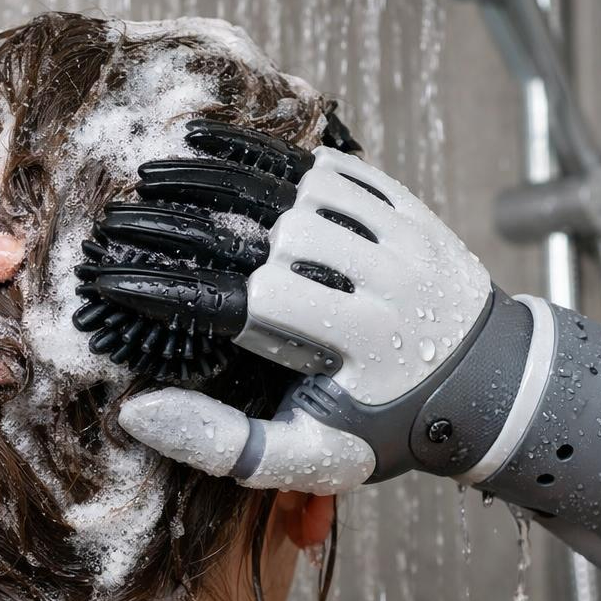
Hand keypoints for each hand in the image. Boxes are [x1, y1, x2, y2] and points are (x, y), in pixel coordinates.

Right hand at [74, 119, 492, 493]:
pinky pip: (324, 166)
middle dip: (177, 227)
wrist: (491, 385)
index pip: (241, 304)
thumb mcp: (312, 458)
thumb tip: (139, 412)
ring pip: (291, 191)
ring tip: (151, 178)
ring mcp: (398, 235)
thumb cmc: (387, 428)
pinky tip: (210, 142)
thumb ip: (225, 443)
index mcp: (361, 347)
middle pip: (262, 237)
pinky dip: (264, 153)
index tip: (109, 283)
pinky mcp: (402, 203)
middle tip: (116, 223)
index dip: (167, 291)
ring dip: (215, 179)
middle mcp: (384, 282)